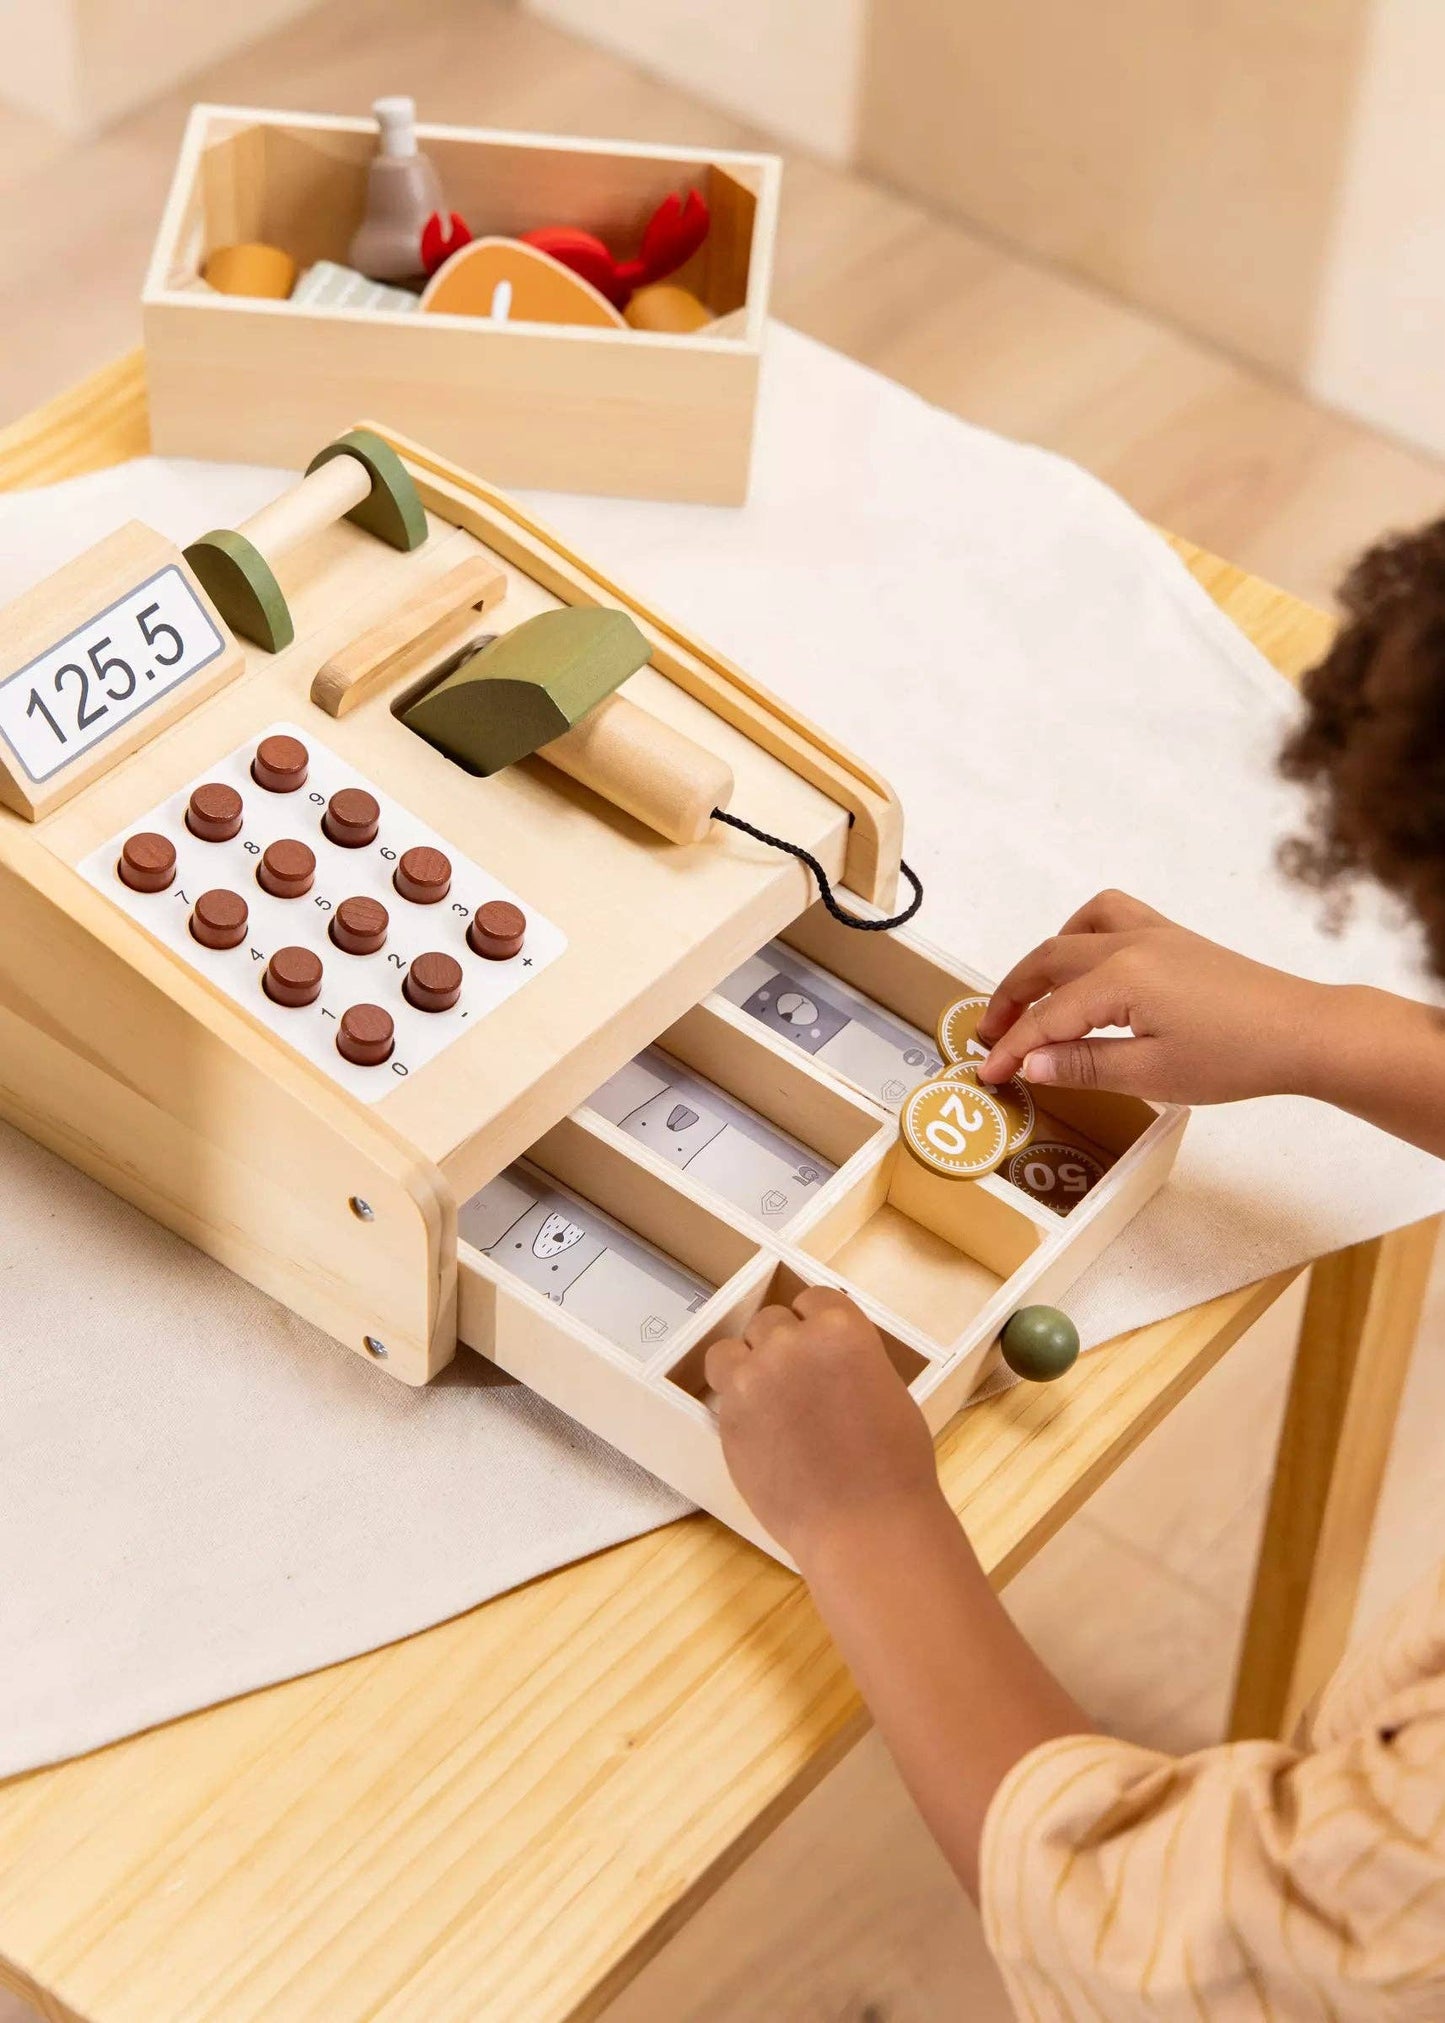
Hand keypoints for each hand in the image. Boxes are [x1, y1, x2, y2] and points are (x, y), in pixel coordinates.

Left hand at [704, 1286, 940, 1560]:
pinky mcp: (728, 1415)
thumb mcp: (884, 1386)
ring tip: (766, 1398)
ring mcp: (754, 1377)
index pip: (812, 1299)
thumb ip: (846, 1358)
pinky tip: (757, 1426)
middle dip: (782, 1346)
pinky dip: (735, 1401)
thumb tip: (824, 1358)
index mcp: (841, 1328)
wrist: (864, 1524)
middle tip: (797, 1383)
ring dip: (747, 1365)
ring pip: (732, 1348)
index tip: (817, 1348)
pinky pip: (720, 1388)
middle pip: (770, 1321)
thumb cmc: (894, 1464)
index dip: (814, 1324)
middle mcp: (792, 1342)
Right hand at [977, 889, 1333, 1104]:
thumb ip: (1083, 1066)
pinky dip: (1084, 936)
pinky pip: (1113, 917)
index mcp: (1121, 977)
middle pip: (1049, 961)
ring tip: (1032, 996)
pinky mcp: (1175, 939)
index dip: (1013, 1047)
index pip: (1048, 1016)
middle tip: (991, 1036)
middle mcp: (1131, 943)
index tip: (988, 1073)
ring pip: (1078, 928)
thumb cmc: (1236, 1056)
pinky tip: (1086, 970)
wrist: (1303, 1032)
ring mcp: (1155, 934)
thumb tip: (1030, 1066)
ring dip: (1045, 959)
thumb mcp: (1152, 1074)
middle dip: (1013, 998)